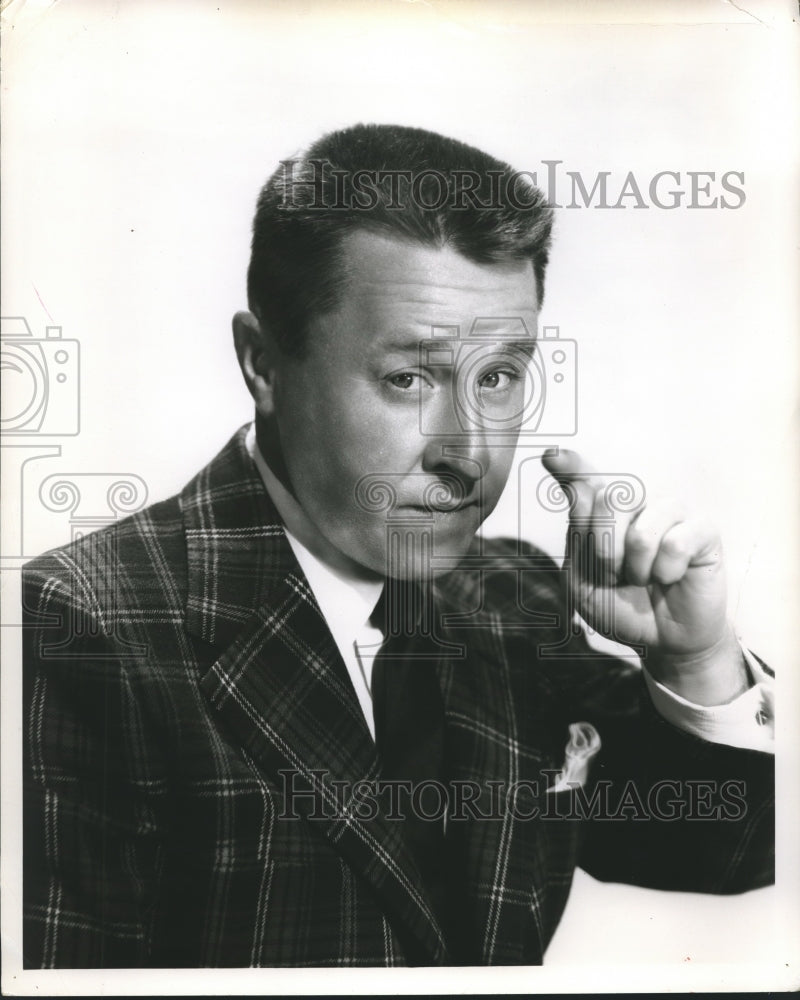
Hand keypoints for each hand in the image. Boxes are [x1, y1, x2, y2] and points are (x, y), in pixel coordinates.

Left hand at [542, 449, 747, 704]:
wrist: (664, 640)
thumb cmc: (623, 608)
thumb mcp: (584, 583)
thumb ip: (579, 539)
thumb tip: (584, 490)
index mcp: (600, 516)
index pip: (583, 482)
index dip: (570, 467)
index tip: (552, 456)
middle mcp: (636, 504)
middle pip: (608, 501)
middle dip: (604, 553)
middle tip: (616, 576)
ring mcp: (670, 512)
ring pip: (642, 529)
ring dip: (637, 569)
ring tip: (644, 579)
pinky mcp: (702, 528)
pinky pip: (675, 543)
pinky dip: (666, 572)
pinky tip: (671, 577)